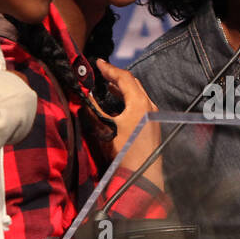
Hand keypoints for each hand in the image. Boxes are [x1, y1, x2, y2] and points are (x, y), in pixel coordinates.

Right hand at [94, 59, 162, 181]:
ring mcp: (153, 115)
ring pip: (137, 94)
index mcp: (139, 103)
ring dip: (122, 88)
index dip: (109, 69)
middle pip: (133, 83)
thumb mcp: (106, 128)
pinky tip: (118, 103)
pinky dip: (128, 99)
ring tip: (108, 85)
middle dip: (117, 76)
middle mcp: (149, 106)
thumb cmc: (124, 152)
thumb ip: (95, 110)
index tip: (98, 63)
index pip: (124, 78)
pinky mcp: (152, 125)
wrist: (142, 175)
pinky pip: (140, 104)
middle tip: (103, 72)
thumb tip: (86, 97)